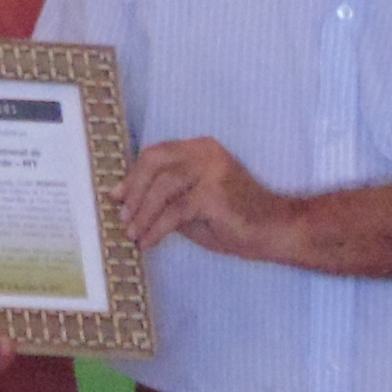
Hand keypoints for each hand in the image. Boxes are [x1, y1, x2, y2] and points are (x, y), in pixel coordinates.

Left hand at [120, 137, 297, 265]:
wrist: (275, 230)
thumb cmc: (235, 220)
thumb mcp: (193, 204)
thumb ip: (167, 197)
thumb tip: (127, 204)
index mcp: (200, 149)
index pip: (156, 153)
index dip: (133, 175)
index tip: (116, 197)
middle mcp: (206, 153)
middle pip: (154, 161)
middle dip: (133, 190)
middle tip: (123, 216)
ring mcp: (212, 171)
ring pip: (162, 187)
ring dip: (142, 213)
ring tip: (133, 234)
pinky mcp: (214, 195)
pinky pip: (175, 211)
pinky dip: (156, 228)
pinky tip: (149, 242)